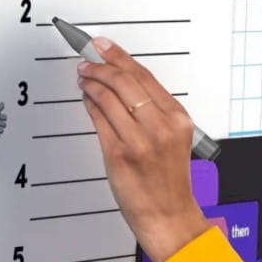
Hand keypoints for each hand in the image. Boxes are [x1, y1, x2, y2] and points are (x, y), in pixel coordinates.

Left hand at [77, 38, 211, 261]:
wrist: (168, 215)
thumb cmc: (168, 180)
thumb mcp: (172, 138)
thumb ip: (153, 111)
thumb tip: (122, 81)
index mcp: (177, 118)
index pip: (144, 76)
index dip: (120, 56)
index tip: (104, 45)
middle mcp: (160, 126)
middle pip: (124, 81)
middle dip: (101, 65)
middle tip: (87, 61)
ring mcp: (139, 140)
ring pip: (108, 97)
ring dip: (91, 83)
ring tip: (83, 79)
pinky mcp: (119, 154)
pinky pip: (98, 119)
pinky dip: (89, 104)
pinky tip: (86, 99)